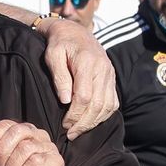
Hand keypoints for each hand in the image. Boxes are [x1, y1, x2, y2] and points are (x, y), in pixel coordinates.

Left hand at [35, 17, 115, 139]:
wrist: (74, 31)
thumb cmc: (59, 44)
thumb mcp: (52, 56)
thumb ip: (59, 77)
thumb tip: (65, 100)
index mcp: (88, 62)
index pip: (84, 96)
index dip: (74, 114)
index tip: (64, 124)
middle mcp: (103, 69)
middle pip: (98, 104)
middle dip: (83, 123)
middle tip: (70, 133)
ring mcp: (110, 74)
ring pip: (107, 106)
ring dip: (93, 122)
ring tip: (78, 131)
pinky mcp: (112, 79)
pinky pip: (113, 102)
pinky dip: (104, 115)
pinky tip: (91, 122)